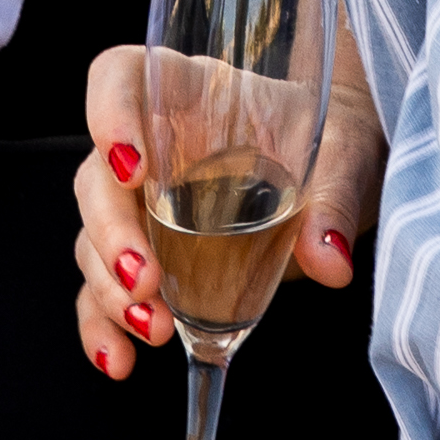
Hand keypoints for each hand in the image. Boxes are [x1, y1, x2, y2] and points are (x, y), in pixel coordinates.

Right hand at [71, 6, 387, 376]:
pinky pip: (106, 291)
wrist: (342, 173)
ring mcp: (145, 206)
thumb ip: (333, 201)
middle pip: (98, 177)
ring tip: (152, 327)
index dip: (109, 115)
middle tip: (146, 280)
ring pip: (94, 238)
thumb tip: (329, 260)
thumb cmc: (335, 140)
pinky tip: (119, 360)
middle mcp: (154, 145)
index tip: (130, 167)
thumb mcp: (345, 157)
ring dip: (109, 287)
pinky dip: (104, 327)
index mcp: (191, 93)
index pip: (121, 79)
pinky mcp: (151, 258)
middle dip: (112, 233)